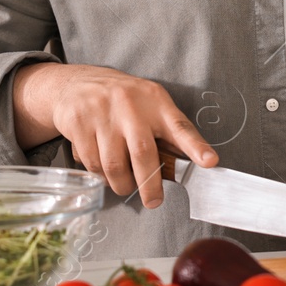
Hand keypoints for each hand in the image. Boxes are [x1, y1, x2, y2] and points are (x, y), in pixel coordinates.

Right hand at [11, 63, 216, 204]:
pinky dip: (99, 175)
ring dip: (121, 184)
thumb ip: (167, 130)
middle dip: (150, 184)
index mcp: (155, 102)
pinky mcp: (79, 123)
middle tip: (153, 201)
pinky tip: (102, 168)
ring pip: (114, 165)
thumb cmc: (122, 99)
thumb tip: (188, 163)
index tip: (209, 161)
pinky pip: (92, 163)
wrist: (75, 83)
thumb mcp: (150, 103)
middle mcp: (130, 106)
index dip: (195, 146)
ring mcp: (103, 114)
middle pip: (143, 153)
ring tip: (125, 184)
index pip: (179, 126)